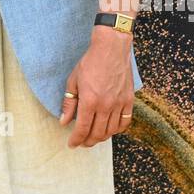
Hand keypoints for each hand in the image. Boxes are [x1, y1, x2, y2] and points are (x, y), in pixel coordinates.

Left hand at [59, 27, 134, 146]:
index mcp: (89, 101)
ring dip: (101, 137)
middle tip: (82, 142)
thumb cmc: (90, 63)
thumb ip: (69, 103)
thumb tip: (64, 122)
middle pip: (97, 134)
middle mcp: (105, 106)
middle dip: (87, 141)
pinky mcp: (129, 101)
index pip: (82, 129)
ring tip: (94, 137)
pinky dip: (117, 130)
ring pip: (111, 131)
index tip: (72, 144)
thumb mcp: (73, 81)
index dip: (76, 139)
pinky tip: (110, 129)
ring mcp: (119, 104)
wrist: (111, 49)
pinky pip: (124, 122)